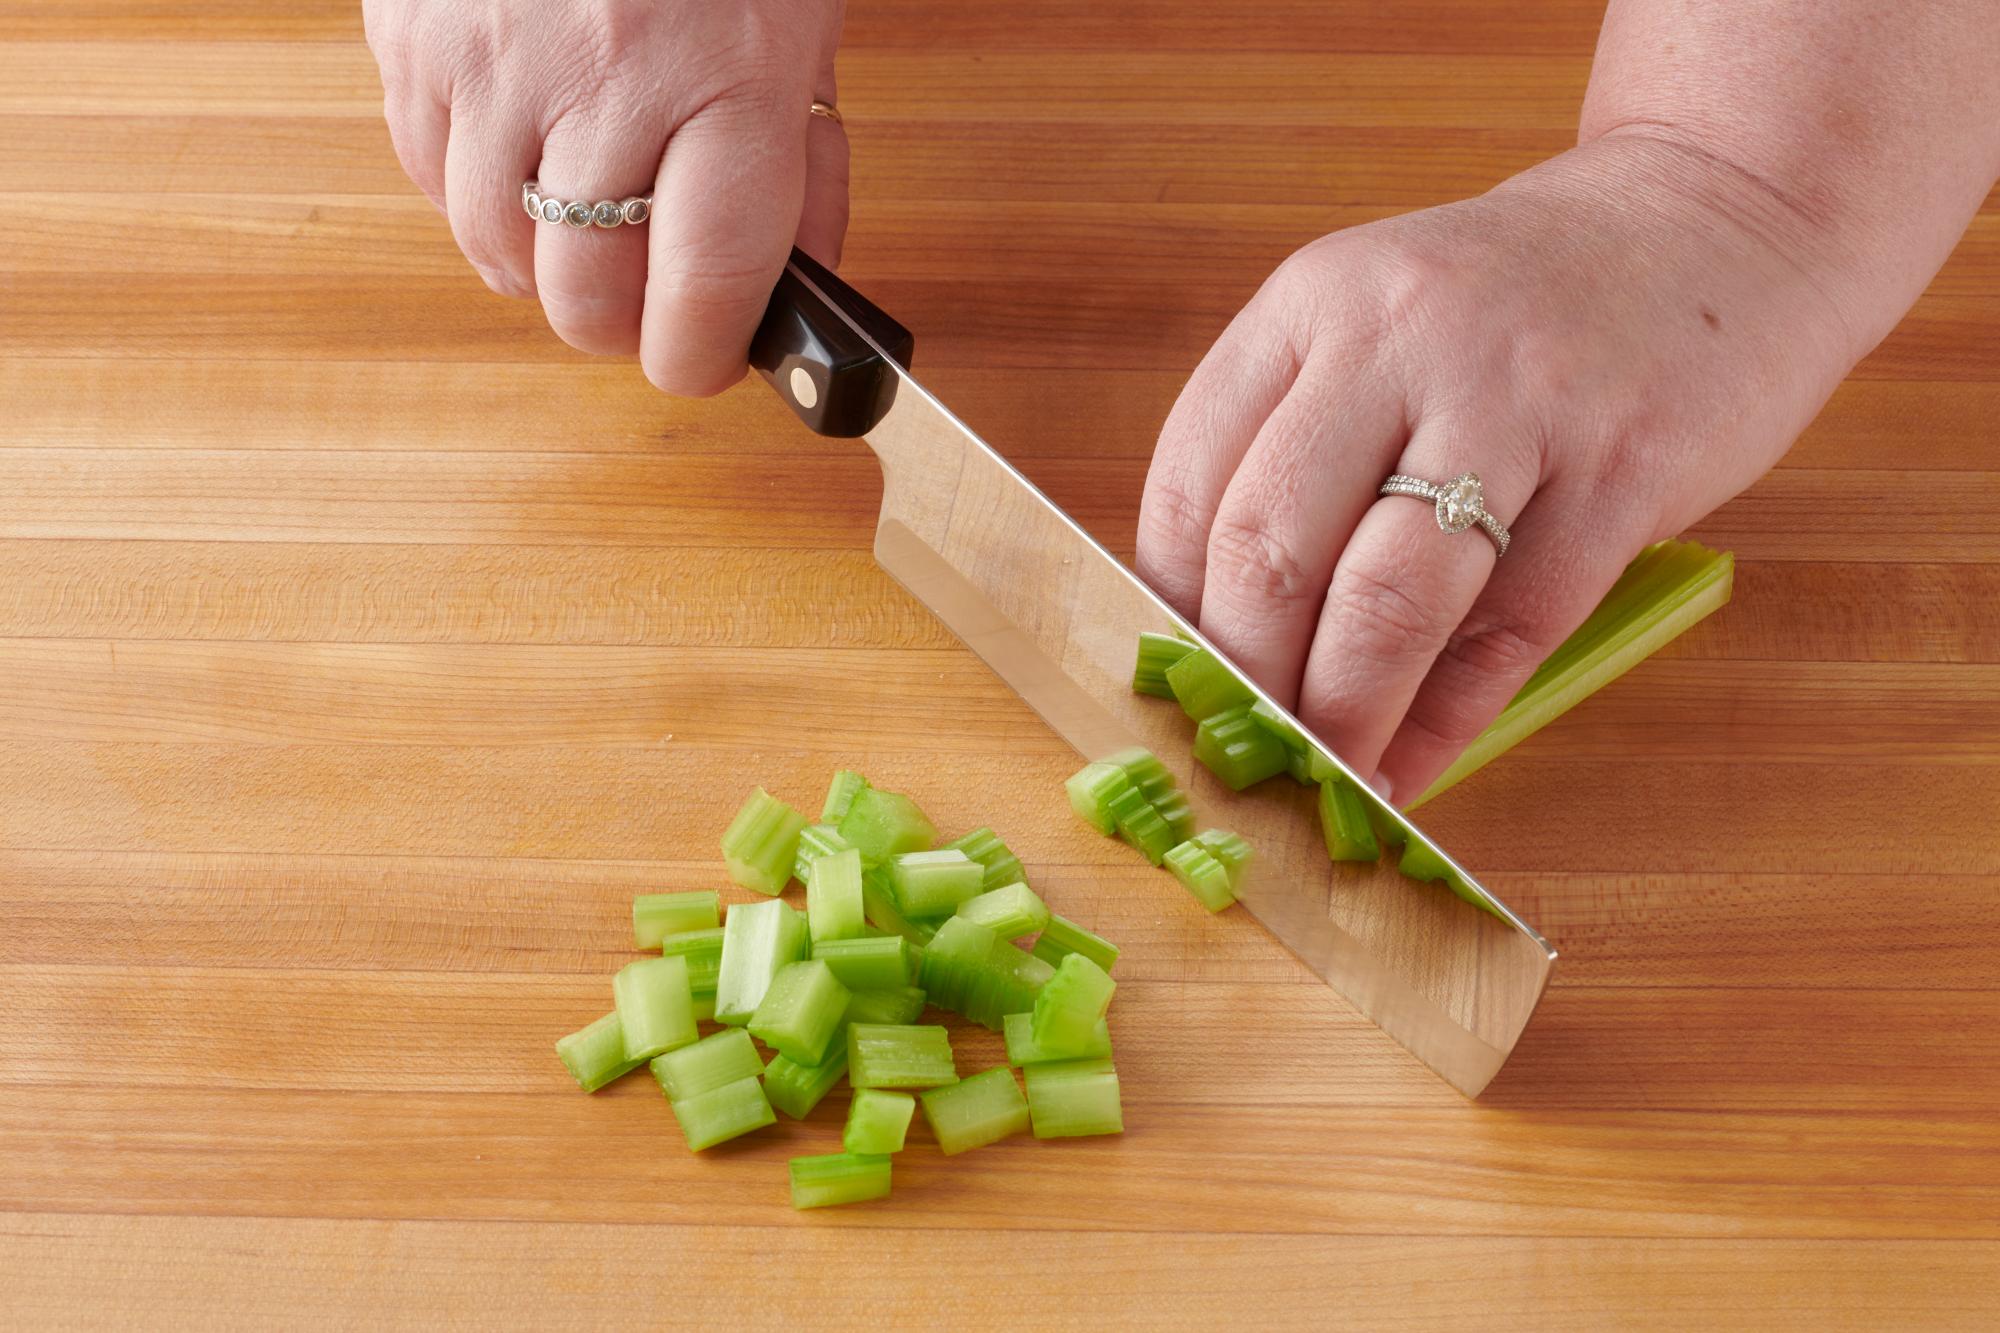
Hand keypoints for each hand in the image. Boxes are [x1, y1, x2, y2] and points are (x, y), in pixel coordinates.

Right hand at [364, 0, 847, 393]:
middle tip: (646, 303)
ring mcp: (495, 57)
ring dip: (544, 267)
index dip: (697, 356)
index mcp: (730, 79)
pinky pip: (429, 175)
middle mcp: (607, 75)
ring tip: (586, 221)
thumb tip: (784, 295)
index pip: (703, 283)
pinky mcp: (413, 35)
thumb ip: (802, 174)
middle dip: (620, 326)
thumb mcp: (803, 40)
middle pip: (585, 294)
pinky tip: (525, 155)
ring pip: (495, 250)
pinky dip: (477, 196)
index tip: (702, 363)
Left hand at [1137, 133, 1864, 802]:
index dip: (1168, 611)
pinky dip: (1450, 716)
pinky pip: (1515, 626)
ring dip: (1342, 717)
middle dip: (1246, 680)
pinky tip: (1417, 763)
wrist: (1723, 219)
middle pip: (1273, 547)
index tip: (1172, 691)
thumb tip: (1219, 631)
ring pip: (1387, 600)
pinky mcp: (1624, 464)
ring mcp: (1519, 397)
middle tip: (1244, 756)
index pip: (1190, 481)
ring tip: (1326, 782)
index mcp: (1314, 301)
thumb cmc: (1524, 306)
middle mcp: (1401, 336)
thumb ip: (1299, 445)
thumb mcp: (1382, 327)